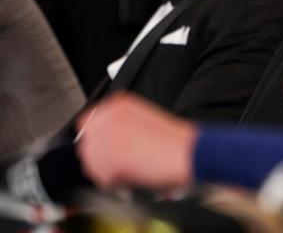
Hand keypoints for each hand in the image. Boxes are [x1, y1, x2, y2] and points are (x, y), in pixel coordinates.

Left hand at [75, 93, 196, 190]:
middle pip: (87, 145)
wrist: (190, 151)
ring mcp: (108, 136)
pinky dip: (115, 184)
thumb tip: (103, 143)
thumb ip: (119, 124)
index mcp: (118, 103)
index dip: (98, 141)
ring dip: (107, 173)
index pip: (88, 123)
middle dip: (101, 159)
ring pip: (92, 164)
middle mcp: (109, 116)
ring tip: (130, 173)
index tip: (107, 151)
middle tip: (120, 166)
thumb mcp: (144, 119)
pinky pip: (101, 179)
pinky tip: (133, 179)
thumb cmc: (176, 140)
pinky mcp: (111, 158)